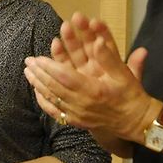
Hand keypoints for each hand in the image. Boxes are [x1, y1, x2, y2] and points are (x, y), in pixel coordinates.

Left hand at [24, 11, 156, 141]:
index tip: (38, 57)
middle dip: (39, 73)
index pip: (65, 77)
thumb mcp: (124, 74)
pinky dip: (43, 101)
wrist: (135, 122)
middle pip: (54, 87)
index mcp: (94, 90)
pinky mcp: (76, 122)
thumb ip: (110, 58)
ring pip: (52, 99)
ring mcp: (77, 115)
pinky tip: (36, 91)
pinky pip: (55, 112)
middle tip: (28, 60)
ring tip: (27, 72)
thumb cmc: (130, 95)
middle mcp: (82, 104)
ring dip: (38, 84)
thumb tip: (99, 41)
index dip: (50, 66)